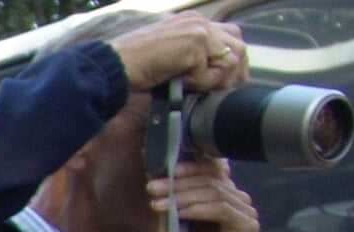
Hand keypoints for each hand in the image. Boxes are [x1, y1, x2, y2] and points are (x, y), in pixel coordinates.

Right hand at [111, 13, 247, 93]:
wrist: (115, 65)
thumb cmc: (134, 65)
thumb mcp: (169, 55)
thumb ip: (192, 55)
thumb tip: (213, 72)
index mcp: (193, 20)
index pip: (229, 35)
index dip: (233, 59)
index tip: (229, 79)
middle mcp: (199, 20)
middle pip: (238, 44)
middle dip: (234, 70)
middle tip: (222, 89)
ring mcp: (199, 30)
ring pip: (230, 59)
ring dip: (214, 80)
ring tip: (191, 85)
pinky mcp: (196, 44)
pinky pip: (212, 73)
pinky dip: (198, 84)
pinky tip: (179, 83)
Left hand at [150, 158, 259, 231]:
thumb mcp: (172, 213)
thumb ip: (171, 192)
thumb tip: (156, 168)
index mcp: (226, 193)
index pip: (212, 170)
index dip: (189, 168)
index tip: (163, 170)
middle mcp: (241, 200)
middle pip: (211, 181)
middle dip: (178, 184)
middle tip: (153, 187)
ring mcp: (247, 213)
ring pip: (214, 193)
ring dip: (182, 197)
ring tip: (158, 203)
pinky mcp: (247, 226)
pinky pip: (220, 209)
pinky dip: (196, 209)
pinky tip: (178, 212)